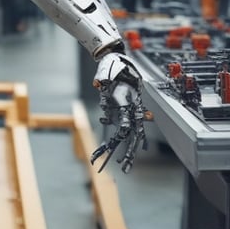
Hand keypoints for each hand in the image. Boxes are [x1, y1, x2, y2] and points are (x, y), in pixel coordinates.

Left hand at [89, 51, 146, 173]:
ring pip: (125, 136)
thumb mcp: (108, 69)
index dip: (125, 135)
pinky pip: (115, 129)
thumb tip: (98, 84)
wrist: (117, 59)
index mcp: (129, 101)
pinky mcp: (116, 111)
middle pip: (131, 135)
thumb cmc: (114, 64)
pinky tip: (102, 153)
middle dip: (129, 153)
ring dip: (118, 150)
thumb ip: (103, 77)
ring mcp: (124, 111)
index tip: (122, 144)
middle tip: (125, 169)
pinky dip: (109, 141)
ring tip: (119, 167)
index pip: (129, 123)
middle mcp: (130, 109)